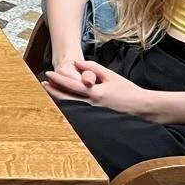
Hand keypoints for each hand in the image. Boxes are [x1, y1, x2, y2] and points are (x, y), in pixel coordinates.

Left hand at [43, 60, 157, 117]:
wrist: (142, 108)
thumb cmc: (128, 91)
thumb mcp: (110, 76)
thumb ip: (93, 69)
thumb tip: (77, 64)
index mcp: (95, 93)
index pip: (72, 86)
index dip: (59, 79)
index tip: (48, 74)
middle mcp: (92, 106)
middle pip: (66, 99)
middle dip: (53, 91)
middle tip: (42, 85)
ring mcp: (94, 115)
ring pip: (71, 108)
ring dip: (59, 100)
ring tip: (49, 93)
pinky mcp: (97, 120)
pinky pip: (79, 114)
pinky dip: (70, 108)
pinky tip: (64, 104)